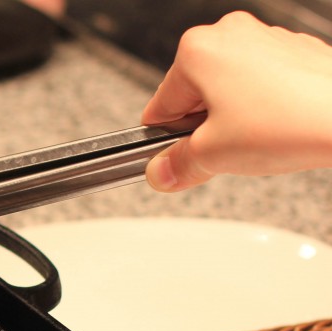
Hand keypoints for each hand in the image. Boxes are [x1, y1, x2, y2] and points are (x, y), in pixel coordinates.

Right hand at [141, 11, 331, 190]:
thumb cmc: (290, 122)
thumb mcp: (213, 156)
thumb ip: (176, 166)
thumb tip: (162, 173)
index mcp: (198, 50)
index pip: (159, 107)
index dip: (165, 142)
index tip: (176, 161)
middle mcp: (230, 34)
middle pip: (194, 96)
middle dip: (203, 129)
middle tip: (222, 153)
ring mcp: (266, 39)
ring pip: (229, 90)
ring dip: (232, 120)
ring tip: (254, 142)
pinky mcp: (294, 52)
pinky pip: (262, 85)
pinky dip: (263, 109)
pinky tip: (276, 129)